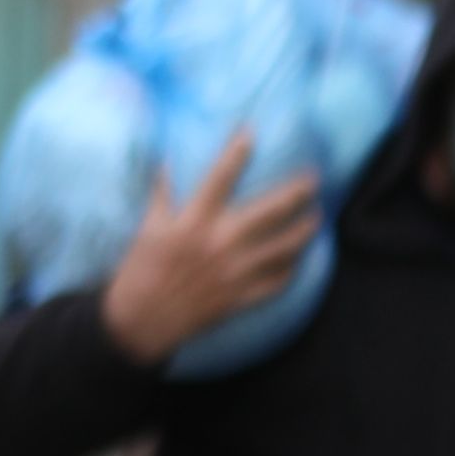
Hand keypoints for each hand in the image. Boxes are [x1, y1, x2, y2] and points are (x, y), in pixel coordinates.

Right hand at [92, 137, 323, 366]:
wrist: (139, 324)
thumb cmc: (140, 273)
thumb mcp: (147, 230)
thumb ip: (160, 196)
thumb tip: (165, 163)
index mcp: (192, 222)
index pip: (219, 178)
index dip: (236, 152)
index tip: (251, 132)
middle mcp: (218, 243)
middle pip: (270, 211)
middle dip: (296, 193)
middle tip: (314, 179)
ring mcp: (233, 272)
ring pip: (283, 247)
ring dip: (304, 230)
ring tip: (315, 218)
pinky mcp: (239, 298)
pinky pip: (276, 283)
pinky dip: (291, 271)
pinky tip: (298, 260)